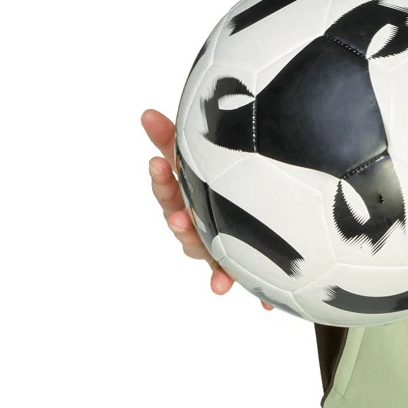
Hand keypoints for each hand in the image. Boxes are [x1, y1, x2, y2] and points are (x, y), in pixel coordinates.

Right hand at [142, 107, 273, 309]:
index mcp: (187, 190)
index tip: (158, 164)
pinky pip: (234, 273)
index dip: (162, 177)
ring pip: (202, 249)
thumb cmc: (225, 170)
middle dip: (179, 219)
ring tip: (216, 272)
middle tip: (180, 218)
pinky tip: (244, 295)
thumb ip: (176, 135)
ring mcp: (212, 240)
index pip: (168, 185)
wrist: (261, 204)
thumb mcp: (208, 149)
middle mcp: (195, 218)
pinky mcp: (232, 258)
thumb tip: (146, 112)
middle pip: (180, 221)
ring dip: (206, 257)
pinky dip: (234, 281)